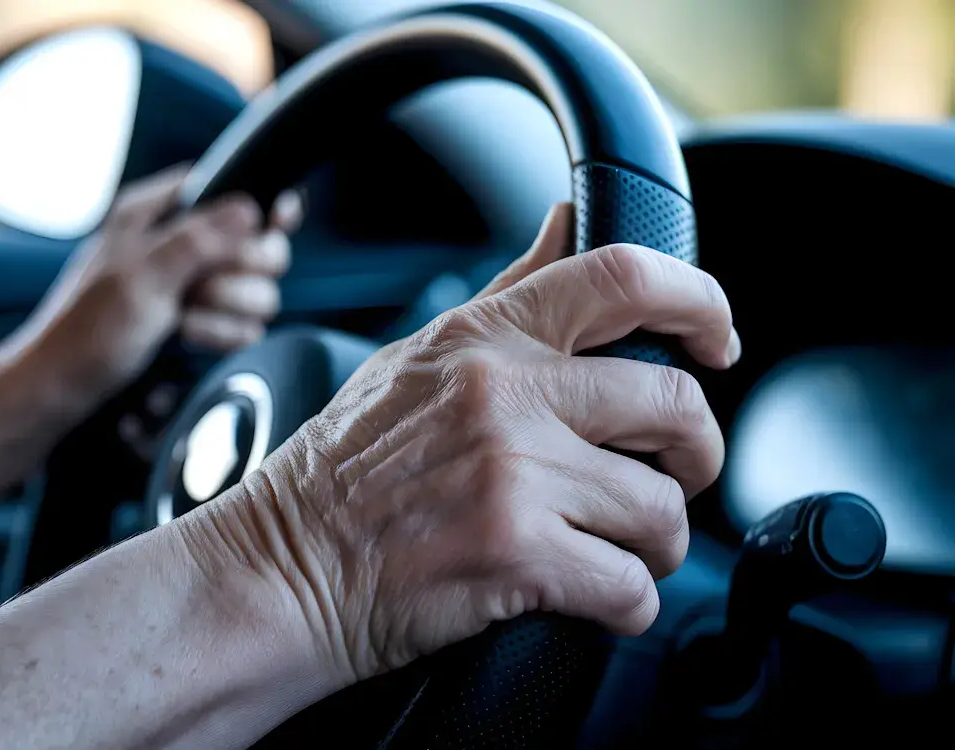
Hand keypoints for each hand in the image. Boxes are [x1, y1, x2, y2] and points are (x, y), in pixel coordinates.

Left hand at [7, 164, 300, 405]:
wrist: (64, 392)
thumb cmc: (84, 332)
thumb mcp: (140, 279)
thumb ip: (198, 241)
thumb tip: (251, 209)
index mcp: (156, 211)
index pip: (228, 184)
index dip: (259, 202)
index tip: (278, 222)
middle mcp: (181, 242)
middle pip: (259, 241)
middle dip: (242, 272)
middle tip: (204, 290)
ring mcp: (194, 284)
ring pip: (257, 287)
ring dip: (229, 310)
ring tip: (186, 322)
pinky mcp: (203, 321)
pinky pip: (244, 323)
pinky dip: (223, 335)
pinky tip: (191, 340)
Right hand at [198, 203, 740, 682]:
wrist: (280, 568)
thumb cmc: (341, 471)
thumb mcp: (417, 358)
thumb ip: (507, 293)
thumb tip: (565, 220)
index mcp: (483, 338)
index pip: (624, 277)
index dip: (700, 302)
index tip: (717, 341)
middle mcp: (504, 393)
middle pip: (674, 403)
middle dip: (697, 454)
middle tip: (677, 477)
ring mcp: (513, 473)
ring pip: (662, 509)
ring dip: (655, 544)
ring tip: (616, 552)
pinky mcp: (518, 555)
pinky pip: (632, 587)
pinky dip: (626, 606)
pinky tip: (592, 600)